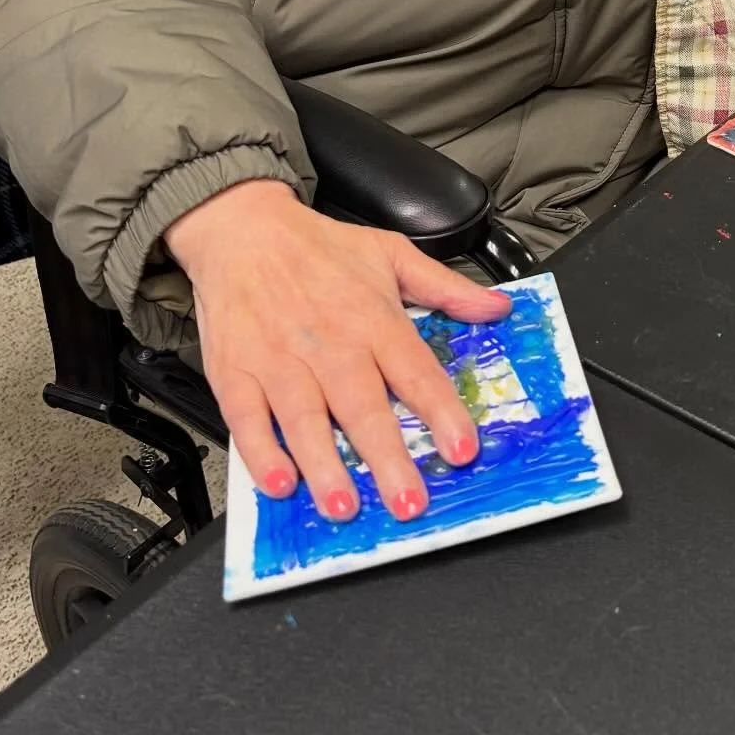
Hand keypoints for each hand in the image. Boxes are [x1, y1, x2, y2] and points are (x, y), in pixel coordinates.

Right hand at [166, 180, 510, 521]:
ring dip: (325, 465)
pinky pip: (248, 418)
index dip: (441, 412)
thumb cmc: (320, 247)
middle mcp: (330, 344)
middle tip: (408, 502)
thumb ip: (446, 288)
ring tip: (344, 506)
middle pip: (363, 407)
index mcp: (373, 319)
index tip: (462, 449)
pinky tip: (280, 483)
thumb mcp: (392, 253)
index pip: (415, 371)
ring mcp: (280, 360)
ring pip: (305, 419)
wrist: (244, 228)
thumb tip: (498, 307)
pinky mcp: (236, 372)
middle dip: (387, 458)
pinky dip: (261, 452)